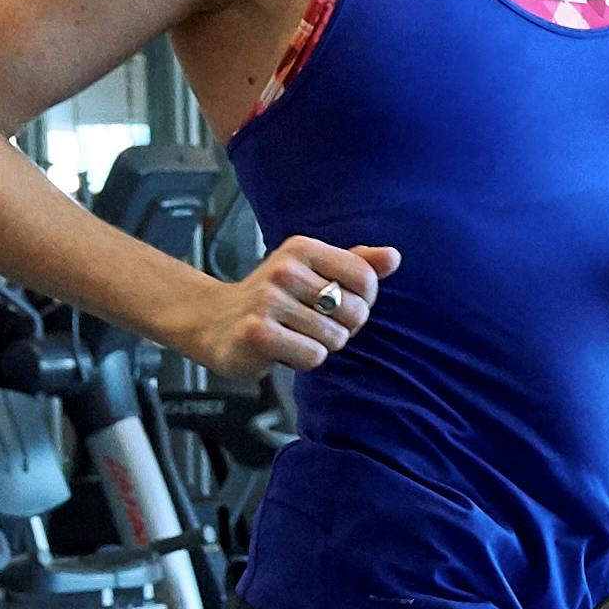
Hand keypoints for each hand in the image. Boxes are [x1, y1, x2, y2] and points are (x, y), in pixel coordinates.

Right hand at [173, 236, 400, 379]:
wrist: (214, 321)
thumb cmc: (271, 298)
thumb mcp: (313, 272)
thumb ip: (355, 264)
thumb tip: (394, 257)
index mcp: (303, 248)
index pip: (365, 278)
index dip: (363, 302)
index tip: (340, 307)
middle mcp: (285, 269)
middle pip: (354, 311)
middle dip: (342, 328)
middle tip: (312, 325)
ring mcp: (269, 300)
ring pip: (334, 338)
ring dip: (319, 345)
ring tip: (294, 335)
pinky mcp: (257, 331)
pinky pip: (312, 356)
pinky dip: (302, 360)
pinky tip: (282, 349)